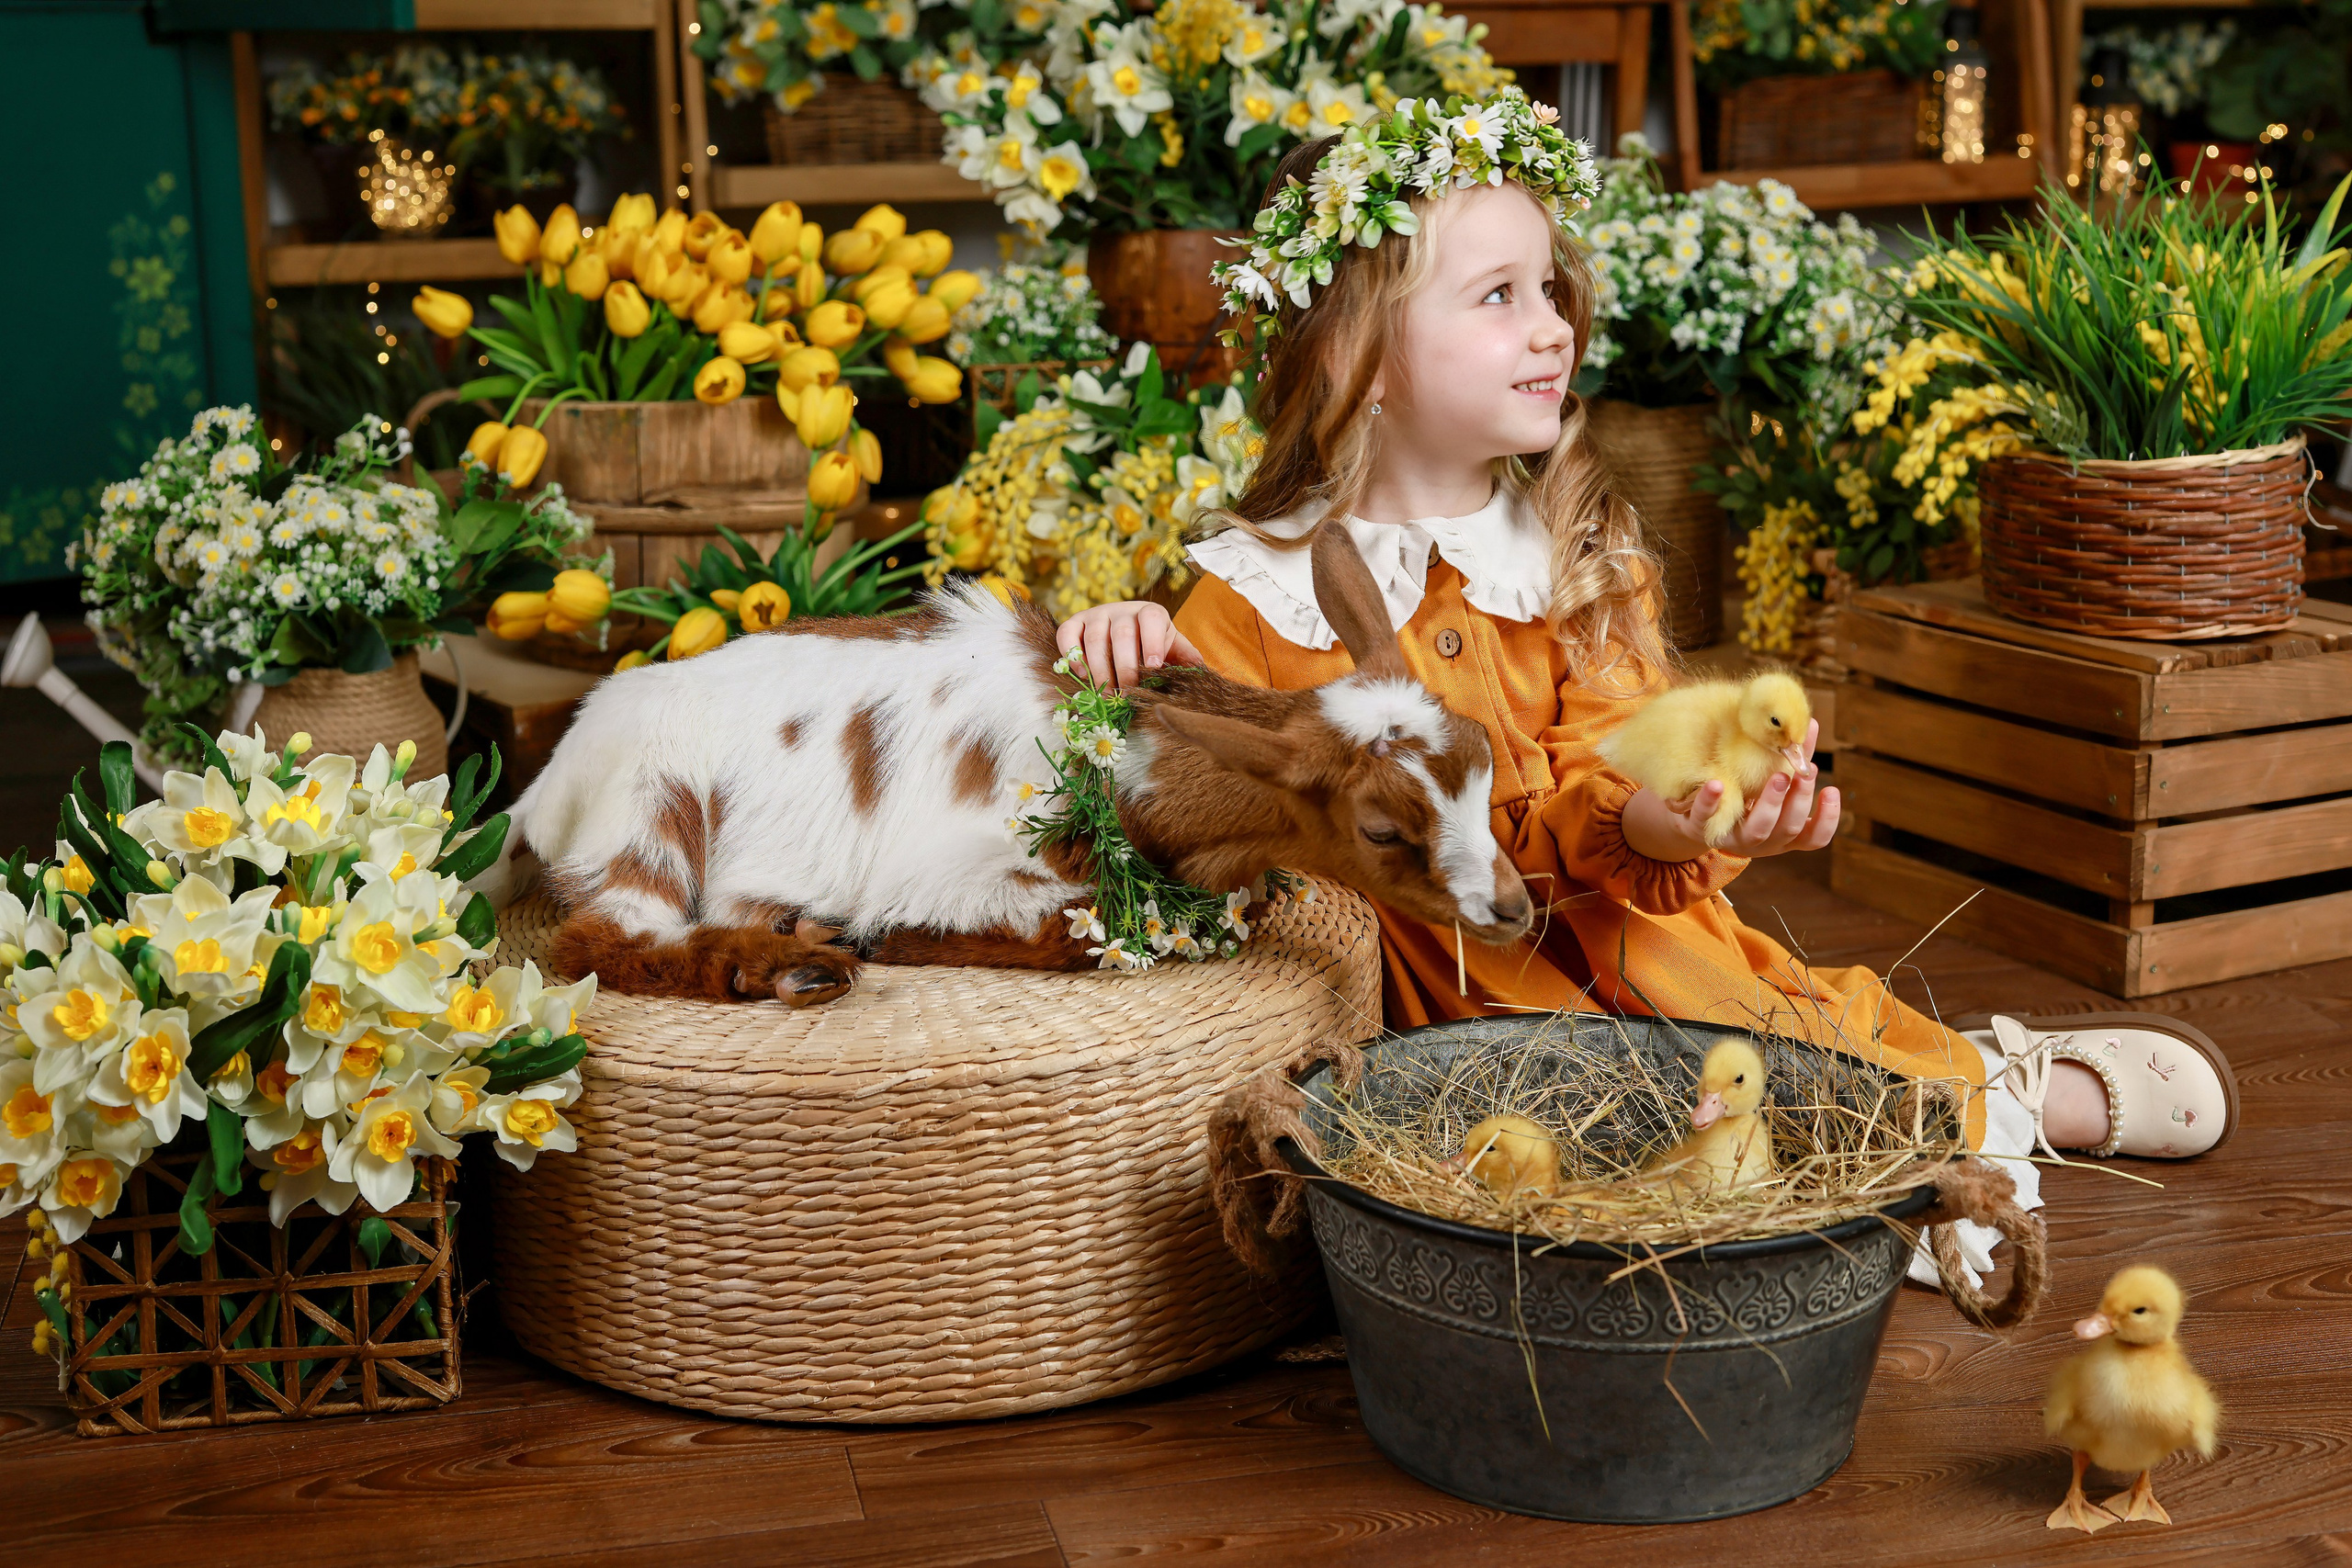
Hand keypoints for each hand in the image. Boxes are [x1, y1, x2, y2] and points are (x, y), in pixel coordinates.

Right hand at [1055, 601, 1202, 690]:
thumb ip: (1185, 658)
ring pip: (1094, 639)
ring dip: (1100, 670)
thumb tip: (1200, 673)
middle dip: (1125, 668)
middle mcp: (1122, 609)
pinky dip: (1072, 656)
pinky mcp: (1075, 623)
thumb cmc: (1151, 645)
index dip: (1152, 641)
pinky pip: (1067, 635)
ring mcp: (1096, 614)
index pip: (1152, 619)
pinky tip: (1083, 675)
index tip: (1153, 666)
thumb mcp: (1172, 648)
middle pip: (1122, 635)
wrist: (1124, 633)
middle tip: (1127, 693)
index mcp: (1151, 613)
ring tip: (1108, 693)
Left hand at [1624, 718, 1840, 860]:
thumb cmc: (1743, 793)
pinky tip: (1716, 783)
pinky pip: (1707, 819)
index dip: (1827, 819)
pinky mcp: (1702, 828)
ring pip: (1757, 831)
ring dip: (1770, 803)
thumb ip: (1789, 757)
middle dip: (1797, 801)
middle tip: (1801, 774)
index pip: (1814, 837)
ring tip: (1778, 776)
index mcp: (1782, 831)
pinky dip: (1711, 802)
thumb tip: (1810, 723)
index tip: (1832, 790)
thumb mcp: (1768, 778)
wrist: (1695, 813)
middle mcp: (1762, 840)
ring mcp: (1733, 838)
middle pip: (1788, 828)